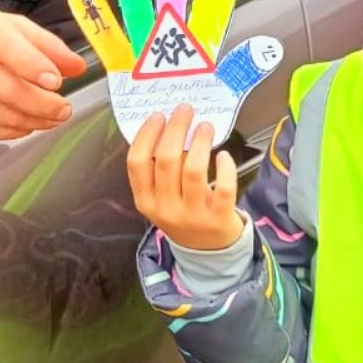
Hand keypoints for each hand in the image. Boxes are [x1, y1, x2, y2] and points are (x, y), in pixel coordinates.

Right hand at [0, 7, 85, 139]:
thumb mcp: (8, 26)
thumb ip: (46, 44)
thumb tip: (77, 66)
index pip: (6, 46)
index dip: (33, 65)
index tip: (55, 81)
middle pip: (6, 89)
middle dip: (42, 104)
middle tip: (63, 107)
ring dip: (33, 121)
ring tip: (53, 117)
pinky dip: (13, 131)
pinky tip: (28, 125)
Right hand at [68, 0, 283, 146]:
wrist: (174, 142)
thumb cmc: (200, 114)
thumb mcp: (227, 93)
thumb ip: (244, 68)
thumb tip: (270, 49)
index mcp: (199, 48)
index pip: (212, 11)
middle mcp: (171, 42)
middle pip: (172, 0)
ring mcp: (145, 51)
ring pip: (137, 11)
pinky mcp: (123, 67)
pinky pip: (106, 41)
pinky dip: (94, 19)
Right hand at [127, 104, 244, 250]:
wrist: (207, 251)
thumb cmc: (182, 213)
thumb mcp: (159, 198)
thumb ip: (158, 170)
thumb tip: (168, 126)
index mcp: (145, 200)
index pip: (137, 163)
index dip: (147, 135)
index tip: (158, 116)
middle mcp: (166, 208)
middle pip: (167, 160)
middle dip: (176, 129)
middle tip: (185, 111)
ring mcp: (192, 215)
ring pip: (194, 170)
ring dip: (200, 142)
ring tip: (205, 127)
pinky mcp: (219, 217)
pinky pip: (223, 187)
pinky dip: (225, 168)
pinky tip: (224, 155)